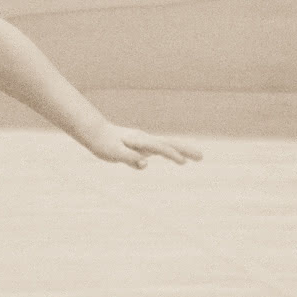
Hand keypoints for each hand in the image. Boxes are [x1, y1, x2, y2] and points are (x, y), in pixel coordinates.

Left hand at [85, 124, 201, 169]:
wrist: (94, 132)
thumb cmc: (103, 143)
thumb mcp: (113, 152)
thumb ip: (129, 157)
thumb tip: (145, 164)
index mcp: (139, 140)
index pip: (158, 148)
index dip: (171, 154)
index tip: (184, 162)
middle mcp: (144, 139)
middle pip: (168, 144)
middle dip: (185, 150)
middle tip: (202, 157)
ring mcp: (144, 142)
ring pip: (166, 146)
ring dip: (182, 152)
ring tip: (197, 158)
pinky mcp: (141, 146)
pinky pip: (159, 150)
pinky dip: (172, 154)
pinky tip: (179, 160)